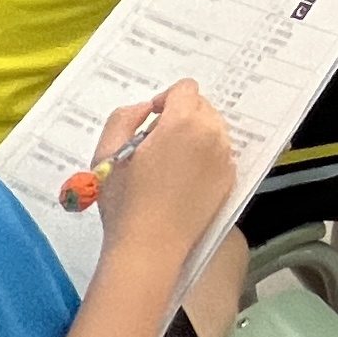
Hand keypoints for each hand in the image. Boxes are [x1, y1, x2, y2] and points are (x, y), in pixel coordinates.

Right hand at [90, 82, 234, 283]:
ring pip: (212, 130)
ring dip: (193, 137)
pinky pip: (219, 155)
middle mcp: (212, 135)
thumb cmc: (125, 204)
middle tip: (156, 146)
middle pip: (202, 107)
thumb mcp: (107, 154)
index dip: (165, 100)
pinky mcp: (230, 181)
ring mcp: (225, 159)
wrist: (150, 248)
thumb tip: (145, 108)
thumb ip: (123, 118)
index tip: (150, 122)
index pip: (185, 89)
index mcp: (183, 122)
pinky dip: (205, 159)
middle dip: (180, 117)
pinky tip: (183, 182)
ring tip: (168, 165)